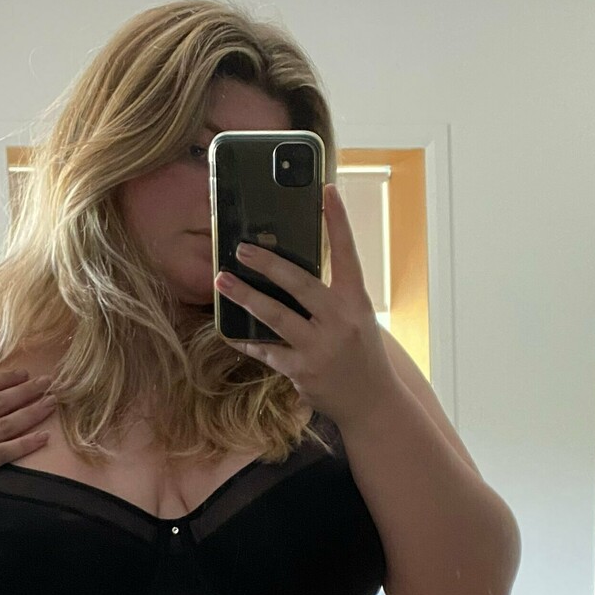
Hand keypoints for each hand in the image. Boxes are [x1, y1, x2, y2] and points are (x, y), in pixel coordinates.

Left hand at [214, 183, 396, 429]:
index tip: (327, 190)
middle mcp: (340, 321)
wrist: (373, 404)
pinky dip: (247, 341)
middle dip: (267, 263)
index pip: (347, 253)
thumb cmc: (362, 354)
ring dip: (245, 297)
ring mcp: (320, 347)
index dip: (338, 221)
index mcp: (356, 301)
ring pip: (275, 316)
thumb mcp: (357, 319)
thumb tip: (289, 272)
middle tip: (241, 248)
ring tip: (220, 282)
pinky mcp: (302, 371)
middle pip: (299, 283)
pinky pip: (266, 351)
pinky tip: (230, 333)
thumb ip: (330, 298)